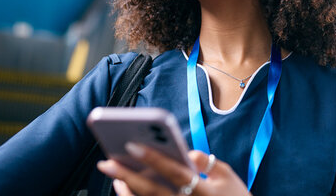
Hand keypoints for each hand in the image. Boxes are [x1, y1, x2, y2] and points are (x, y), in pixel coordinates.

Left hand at [97, 143, 250, 195]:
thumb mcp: (228, 176)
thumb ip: (208, 162)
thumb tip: (188, 153)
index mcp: (204, 191)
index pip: (175, 173)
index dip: (155, 159)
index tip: (133, 144)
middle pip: (152, 191)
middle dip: (127, 175)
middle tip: (107, 161)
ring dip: (126, 189)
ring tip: (111, 171)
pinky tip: (123, 186)